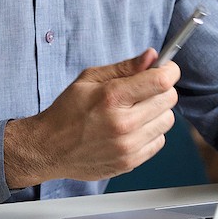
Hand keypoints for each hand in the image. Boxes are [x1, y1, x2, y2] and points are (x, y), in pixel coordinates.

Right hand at [3, 49, 179, 187]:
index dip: (169, 70)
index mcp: (112, 97)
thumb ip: (125, 67)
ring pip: (167, 120)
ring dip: (157, 112)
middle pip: (168, 99)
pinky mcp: (130, 162)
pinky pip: (159, 141)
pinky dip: (151, 132)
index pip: (161, 81)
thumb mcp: (90, 79)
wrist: (49, 148)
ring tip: (137, 110)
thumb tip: (152, 56)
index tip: (166, 69)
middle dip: (162, 89)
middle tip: (146, 89)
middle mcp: (123, 123)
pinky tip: (133, 128)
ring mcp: (128, 146)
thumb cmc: (67, 111)